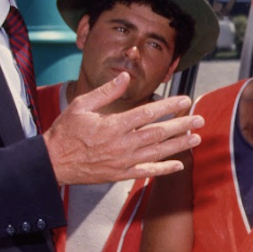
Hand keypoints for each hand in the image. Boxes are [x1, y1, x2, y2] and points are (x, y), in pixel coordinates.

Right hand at [42, 72, 201, 184]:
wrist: (53, 163)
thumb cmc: (65, 132)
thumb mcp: (81, 106)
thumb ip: (106, 92)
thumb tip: (125, 77)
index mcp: (113, 125)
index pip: (148, 113)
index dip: (169, 106)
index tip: (185, 101)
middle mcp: (122, 144)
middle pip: (158, 133)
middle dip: (181, 126)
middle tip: (199, 120)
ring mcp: (123, 161)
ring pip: (157, 152)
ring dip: (179, 145)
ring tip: (196, 139)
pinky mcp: (120, 174)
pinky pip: (147, 172)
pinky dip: (164, 169)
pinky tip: (179, 164)